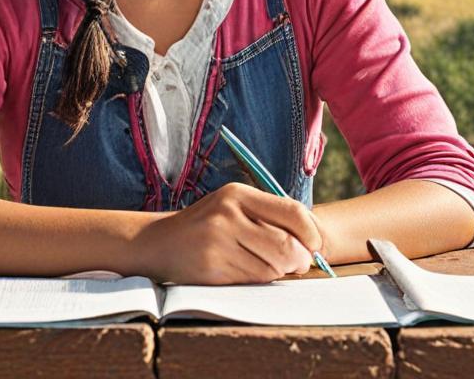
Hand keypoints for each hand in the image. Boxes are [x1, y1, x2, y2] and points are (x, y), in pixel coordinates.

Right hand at [135, 181, 328, 284]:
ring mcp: (218, 242)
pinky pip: (254, 280)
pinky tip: (248, 270)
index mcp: (238, 194)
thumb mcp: (234, 206)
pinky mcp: (212, 268)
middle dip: (300, 259)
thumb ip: (270, 216)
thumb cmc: (206, 225)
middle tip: (299, 263)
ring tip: (267, 263)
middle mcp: (228, 215)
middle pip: (287, 245)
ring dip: (279, 271)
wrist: (158, 243)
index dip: (312, 234)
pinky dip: (260, 279)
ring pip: (273, 267)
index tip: (315, 245)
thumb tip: (313, 242)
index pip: (293, 212)